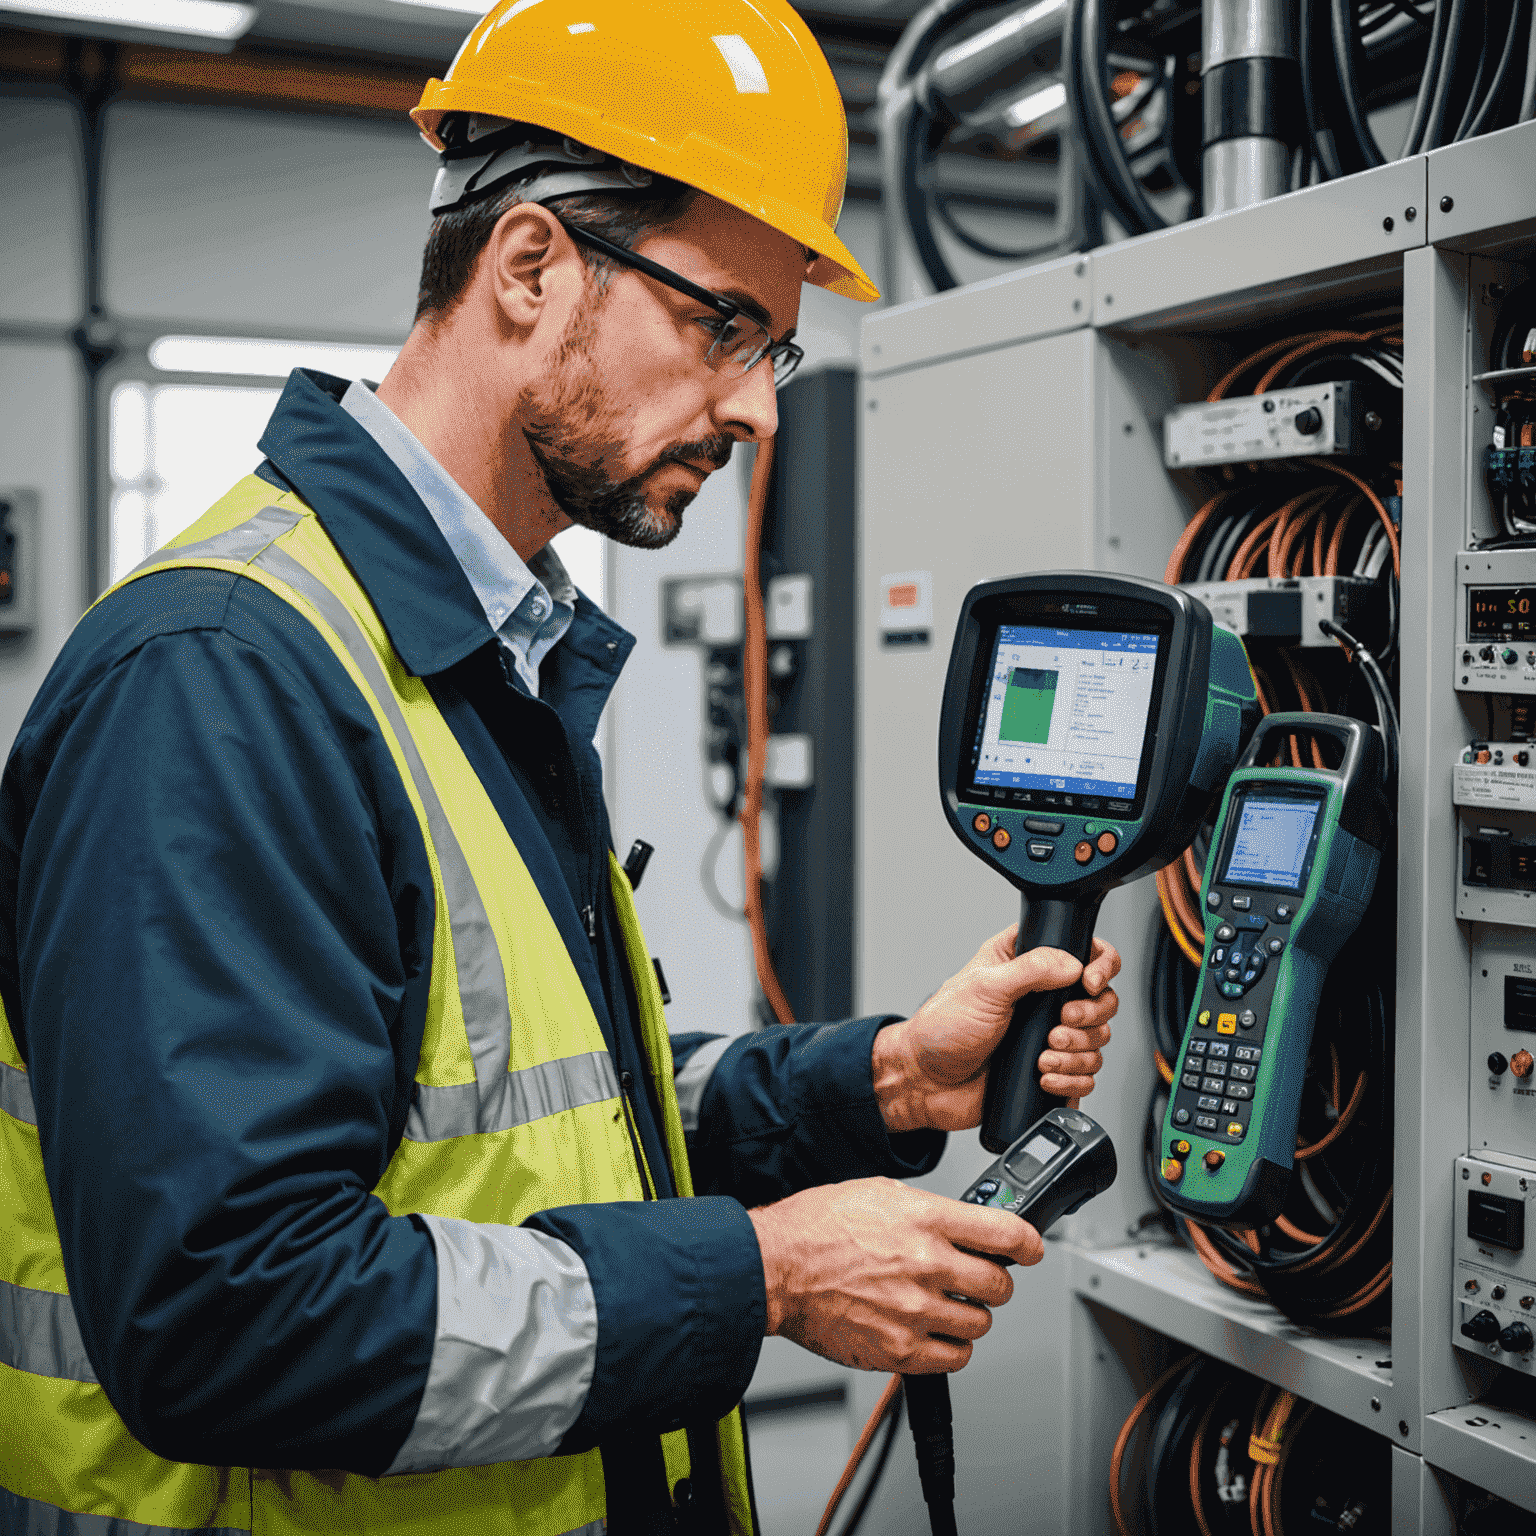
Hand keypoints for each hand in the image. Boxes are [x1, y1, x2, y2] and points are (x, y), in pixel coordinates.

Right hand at [748, 1176, 1041, 1373]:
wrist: (774, 1268)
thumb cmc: (817, 1226)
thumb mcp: (879, 1192)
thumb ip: (928, 1210)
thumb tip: (962, 1223)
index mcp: (925, 1219)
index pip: (1007, 1232)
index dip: (1030, 1241)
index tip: (1031, 1247)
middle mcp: (927, 1263)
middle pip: (1001, 1284)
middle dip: (993, 1280)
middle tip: (975, 1277)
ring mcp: (915, 1310)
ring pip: (980, 1323)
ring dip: (970, 1314)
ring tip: (943, 1304)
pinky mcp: (900, 1350)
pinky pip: (955, 1358)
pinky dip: (951, 1347)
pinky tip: (931, 1331)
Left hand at [873, 926, 1119, 1134]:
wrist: (926, 1082)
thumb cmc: (941, 1028)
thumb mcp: (984, 987)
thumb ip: (1030, 969)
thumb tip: (1074, 964)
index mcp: (1026, 963)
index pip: (1084, 950)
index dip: (1100, 965)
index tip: (1090, 982)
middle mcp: (1043, 997)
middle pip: (1102, 1000)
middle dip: (1088, 1017)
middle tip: (1059, 1025)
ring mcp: (1048, 1035)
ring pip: (1097, 1040)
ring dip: (1076, 1052)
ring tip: (1043, 1055)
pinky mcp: (1050, 1070)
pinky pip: (1085, 1076)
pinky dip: (1072, 1079)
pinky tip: (1043, 1076)